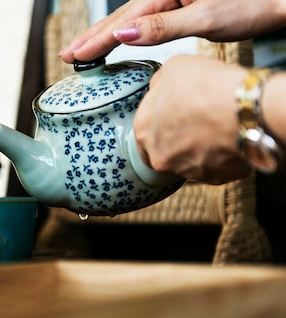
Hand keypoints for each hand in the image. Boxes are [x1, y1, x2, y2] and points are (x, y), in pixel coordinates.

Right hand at [59, 0, 285, 62]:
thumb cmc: (253, 3)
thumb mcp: (206, 18)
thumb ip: (163, 27)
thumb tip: (123, 35)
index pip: (124, 20)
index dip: (97, 39)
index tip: (74, 55)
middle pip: (121, 16)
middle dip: (93, 37)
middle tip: (67, 55)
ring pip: (130, 19)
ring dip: (105, 36)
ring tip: (82, 50)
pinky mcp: (180, 5)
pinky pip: (144, 20)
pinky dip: (126, 32)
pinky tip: (116, 40)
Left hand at [133, 55, 249, 183]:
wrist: (243, 108)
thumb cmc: (207, 86)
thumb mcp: (173, 68)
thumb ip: (160, 84)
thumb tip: (160, 88)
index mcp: (144, 130)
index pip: (147, 131)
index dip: (165, 119)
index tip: (179, 112)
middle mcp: (159, 157)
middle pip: (168, 149)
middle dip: (181, 138)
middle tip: (200, 121)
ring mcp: (186, 171)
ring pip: (192, 160)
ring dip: (203, 147)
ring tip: (220, 126)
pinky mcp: (214, 178)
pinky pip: (218, 167)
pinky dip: (225, 156)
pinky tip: (233, 138)